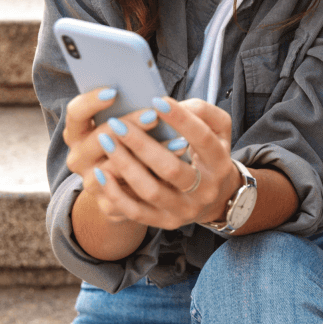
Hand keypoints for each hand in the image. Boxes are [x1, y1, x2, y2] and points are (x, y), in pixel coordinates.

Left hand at [67, 90, 240, 228]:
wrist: (218, 198)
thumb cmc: (210, 154)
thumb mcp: (219, 130)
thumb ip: (201, 111)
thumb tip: (166, 106)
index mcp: (221, 163)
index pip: (202, 139)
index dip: (181, 120)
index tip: (157, 101)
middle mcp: (205, 191)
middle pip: (171, 169)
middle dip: (141, 145)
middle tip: (118, 124)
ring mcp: (185, 210)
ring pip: (150, 191)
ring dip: (124, 165)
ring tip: (106, 141)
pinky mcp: (165, 222)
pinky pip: (136, 212)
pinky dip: (116, 192)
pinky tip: (101, 171)